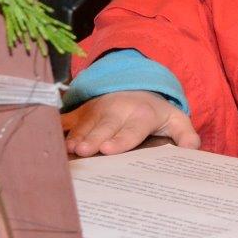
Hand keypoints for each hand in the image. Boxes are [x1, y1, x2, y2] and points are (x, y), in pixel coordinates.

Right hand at [61, 90, 199, 156]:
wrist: (136, 87)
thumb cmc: (155, 113)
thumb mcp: (176, 120)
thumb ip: (186, 135)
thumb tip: (192, 150)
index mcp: (142, 114)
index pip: (132, 129)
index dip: (120, 139)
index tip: (107, 149)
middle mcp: (117, 110)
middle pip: (104, 127)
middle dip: (93, 138)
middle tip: (84, 151)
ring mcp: (97, 110)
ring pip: (84, 125)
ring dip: (74, 137)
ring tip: (67, 150)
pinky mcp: (81, 111)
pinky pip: (66, 120)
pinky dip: (56, 128)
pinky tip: (46, 138)